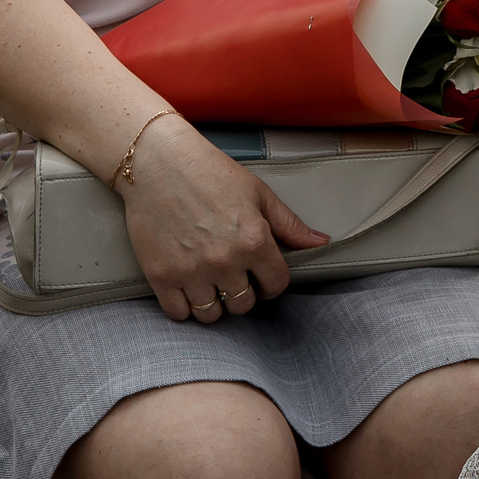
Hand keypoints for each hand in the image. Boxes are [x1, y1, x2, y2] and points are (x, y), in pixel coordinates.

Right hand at [119, 115, 329, 322]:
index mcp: (254, 240)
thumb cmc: (210, 173)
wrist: (158, 164)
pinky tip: (188, 288)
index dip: (273, 281)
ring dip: (216, 303)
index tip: (263, 276)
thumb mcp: (259, 194)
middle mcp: (224, 260)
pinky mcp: (160, 276)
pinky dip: (185, 307)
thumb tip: (319, 243)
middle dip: (245, 292)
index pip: (276, 284)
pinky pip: (178, 313)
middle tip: (236, 276)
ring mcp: (191, 271)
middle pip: (244, 304)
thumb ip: (289, 224)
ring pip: (212, 314)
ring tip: (212, 283)